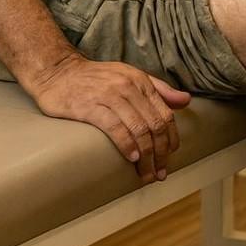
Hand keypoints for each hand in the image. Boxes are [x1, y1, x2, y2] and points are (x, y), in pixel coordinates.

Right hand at [29, 53, 190, 184]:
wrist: (59, 72)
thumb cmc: (97, 78)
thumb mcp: (131, 77)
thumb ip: (159, 89)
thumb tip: (186, 101)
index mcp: (142, 81)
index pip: (165, 113)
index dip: (171, 137)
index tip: (171, 156)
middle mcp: (129, 87)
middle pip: (154, 124)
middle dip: (161, 152)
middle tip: (160, 172)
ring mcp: (110, 96)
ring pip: (138, 128)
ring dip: (146, 155)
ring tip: (147, 173)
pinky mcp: (90, 106)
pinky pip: (115, 127)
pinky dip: (126, 144)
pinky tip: (130, 159)